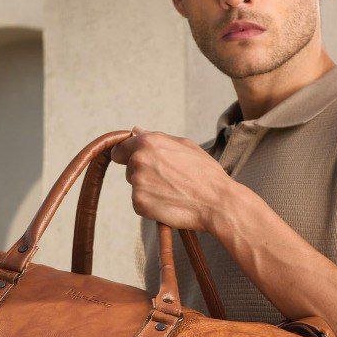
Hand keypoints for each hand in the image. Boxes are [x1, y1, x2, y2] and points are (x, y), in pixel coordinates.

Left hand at [108, 125, 231, 233]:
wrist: (216, 202)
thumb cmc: (205, 173)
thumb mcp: (185, 146)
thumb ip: (157, 138)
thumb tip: (135, 131)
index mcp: (148, 142)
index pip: (120, 149)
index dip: (127, 156)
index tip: (136, 163)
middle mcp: (138, 160)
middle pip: (129, 169)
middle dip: (143, 173)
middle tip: (168, 180)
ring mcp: (137, 182)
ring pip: (135, 186)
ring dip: (148, 189)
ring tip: (172, 191)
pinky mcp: (139, 203)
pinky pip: (139, 203)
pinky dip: (150, 205)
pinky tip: (169, 202)